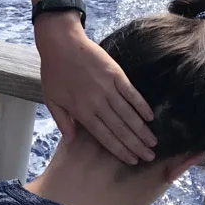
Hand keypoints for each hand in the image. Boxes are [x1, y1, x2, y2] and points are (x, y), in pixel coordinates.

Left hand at [36, 15, 155, 164]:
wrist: (61, 44)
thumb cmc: (53, 73)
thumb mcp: (51, 100)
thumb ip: (62, 121)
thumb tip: (71, 141)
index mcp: (81, 111)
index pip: (104, 136)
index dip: (119, 149)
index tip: (131, 160)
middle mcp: (97, 103)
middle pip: (120, 128)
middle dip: (135, 145)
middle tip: (149, 156)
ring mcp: (108, 88)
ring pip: (128, 114)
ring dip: (142, 129)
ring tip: (153, 142)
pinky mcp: (116, 75)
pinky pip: (132, 94)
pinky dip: (142, 106)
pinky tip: (150, 117)